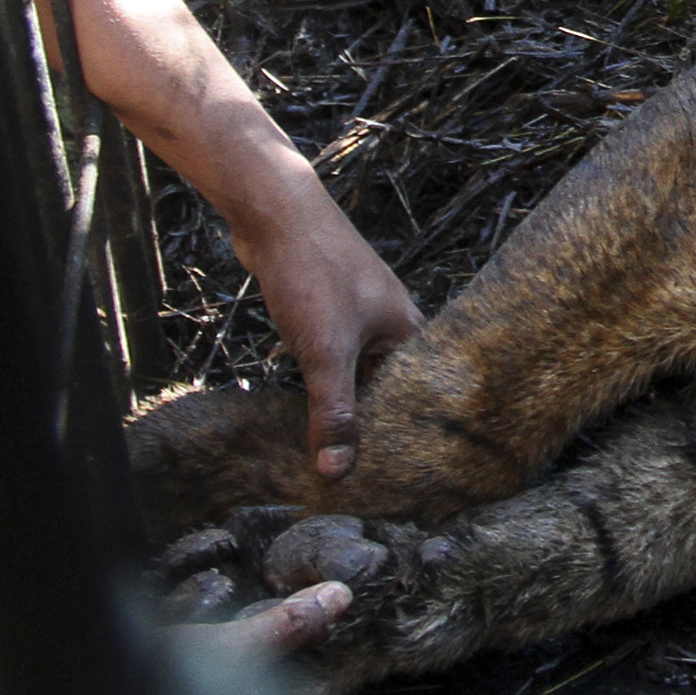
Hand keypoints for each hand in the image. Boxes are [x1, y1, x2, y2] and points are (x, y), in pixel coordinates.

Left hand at [230, 182, 422, 479]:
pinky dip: (325, 383)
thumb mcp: (324, 352)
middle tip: (366, 477)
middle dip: (376, 428)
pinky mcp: (329, 312)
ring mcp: (360, 316)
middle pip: (389, 390)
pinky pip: (335, 359)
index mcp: (409, 333)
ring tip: (340, 454)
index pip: (420, 399)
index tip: (401, 480)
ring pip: (359, 374)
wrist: (275, 214)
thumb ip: (332, 411)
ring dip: (347, 406)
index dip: (410, 438)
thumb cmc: (312, 272)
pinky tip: (313, 409)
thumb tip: (337, 470)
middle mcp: (392, 325)